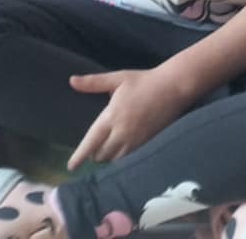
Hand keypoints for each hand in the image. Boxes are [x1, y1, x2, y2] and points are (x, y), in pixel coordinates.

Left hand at [67, 67, 194, 169]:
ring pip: (115, 159)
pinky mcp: (147, 143)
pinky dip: (120, 159)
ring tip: (104, 153)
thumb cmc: (144, 81)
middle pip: (101, 154)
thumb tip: (72, 81)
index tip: (71, 167)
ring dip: (107, 158)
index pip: (91, 141)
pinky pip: (129, 158)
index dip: (79, 156)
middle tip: (91, 151)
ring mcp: (136, 139)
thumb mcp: (117, 78)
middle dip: (94, 155)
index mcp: (112, 116)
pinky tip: (119, 154)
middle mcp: (122, 132)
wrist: (174, 87)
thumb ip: (93, 82)